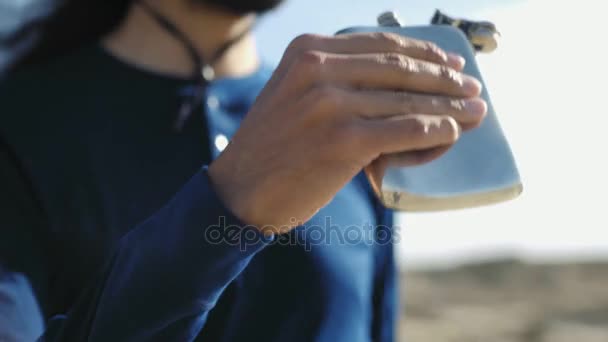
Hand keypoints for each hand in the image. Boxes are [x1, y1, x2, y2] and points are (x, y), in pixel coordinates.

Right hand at [208, 32, 486, 231]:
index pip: (381, 44)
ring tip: (474, 113)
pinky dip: (436, 132)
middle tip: (472, 89)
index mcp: (308, 51)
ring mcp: (331, 103)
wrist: (240, 190)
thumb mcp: (294, 95)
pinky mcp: (344, 139)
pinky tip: (452, 134)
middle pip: (400, 69)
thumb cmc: (272, 148)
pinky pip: (407, 129)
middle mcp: (318, 69)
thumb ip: (335, 81)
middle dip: (445, 80)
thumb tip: (397, 89)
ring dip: (450, 108)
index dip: (425, 53)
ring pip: (408, 100)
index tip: (451, 64)